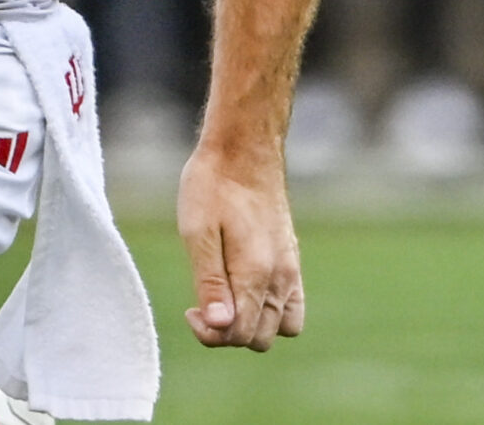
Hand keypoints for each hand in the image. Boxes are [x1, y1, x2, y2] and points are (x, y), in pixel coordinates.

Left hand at [177, 141, 304, 350]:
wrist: (244, 146)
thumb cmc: (213, 185)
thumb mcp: (198, 232)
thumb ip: (210, 283)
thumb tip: (218, 326)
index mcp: (256, 272)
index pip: (240, 334)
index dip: (210, 334)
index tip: (190, 309)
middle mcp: (281, 275)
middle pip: (261, 337)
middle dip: (230, 332)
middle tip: (203, 302)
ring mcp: (291, 267)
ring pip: (282, 326)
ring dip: (254, 324)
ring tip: (227, 298)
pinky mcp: (292, 256)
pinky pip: (293, 305)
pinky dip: (272, 310)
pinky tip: (246, 287)